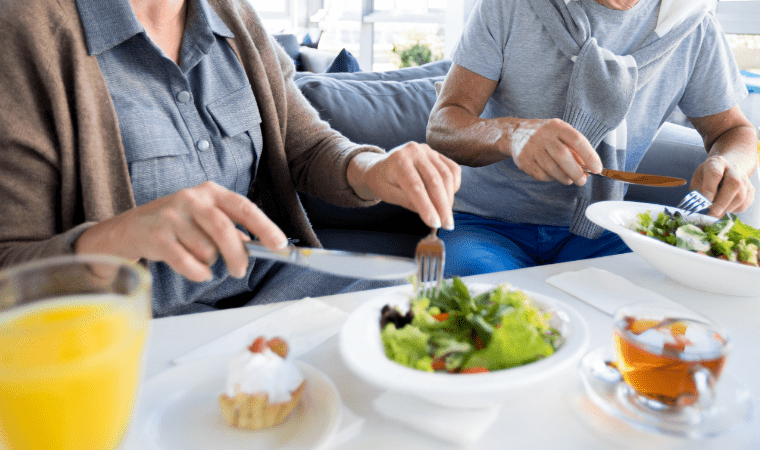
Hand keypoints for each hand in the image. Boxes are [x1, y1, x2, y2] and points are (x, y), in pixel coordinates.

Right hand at [76, 181, 287, 281]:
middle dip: (237, 255)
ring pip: (206, 249)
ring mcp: (172, 215)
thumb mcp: (205, 219)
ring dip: (210, 262)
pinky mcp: (156, 235)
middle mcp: (191, 198)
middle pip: (225, 229)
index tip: (279, 244)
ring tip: (201, 259)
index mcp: (210, 191)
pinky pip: (189, 263)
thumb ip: (232, 230)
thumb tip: (261, 246)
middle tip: (240, 270)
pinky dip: (198, 272)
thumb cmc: (177, 224)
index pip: (243, 207)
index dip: (264, 226)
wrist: (130, 228)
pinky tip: (196, 270)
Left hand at [347, 143, 460, 229]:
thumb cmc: (383, 182)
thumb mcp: (389, 195)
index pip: (416, 186)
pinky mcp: (437, 154)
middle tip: (447, 225)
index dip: (427, 206)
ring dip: (449, 198)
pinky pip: (453, 169)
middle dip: (443, 206)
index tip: (435, 224)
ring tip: (446, 216)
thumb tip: (432, 214)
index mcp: (398, 160)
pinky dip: (454, 185)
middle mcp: (414, 151)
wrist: (380, 166)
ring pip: (446, 175)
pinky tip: (448, 198)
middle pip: (434, 180)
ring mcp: (427, 150)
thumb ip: (409, 202)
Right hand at [502, 118, 601, 184]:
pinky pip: (541, 175)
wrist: (516, 133)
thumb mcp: (561, 135)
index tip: (598, 169)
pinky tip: (551, 173)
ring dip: (564, 177)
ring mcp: (531, 148)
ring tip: (569, 179)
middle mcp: (543, 135)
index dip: (589, 156)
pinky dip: (550, 178)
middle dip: (576, 172)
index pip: (577, 140)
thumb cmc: (546, 136)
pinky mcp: (523, 160)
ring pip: (551, 168)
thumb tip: (590, 169)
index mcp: (557, 126)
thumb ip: (575, 150)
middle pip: (563, 156)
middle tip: (582, 181)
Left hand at [690, 155, 754, 216]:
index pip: (715, 173)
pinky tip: (724, 208)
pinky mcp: (750, 191)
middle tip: (713, 212)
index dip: (710, 187)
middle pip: (733, 184)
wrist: (727, 170)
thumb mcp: (697, 179)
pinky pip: (744, 204)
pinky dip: (733, 210)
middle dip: (723, 201)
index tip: (706, 200)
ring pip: (740, 196)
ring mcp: (744, 180)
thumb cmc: (708, 177)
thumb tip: (701, 205)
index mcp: (716, 163)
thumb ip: (698, 191)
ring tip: (714, 212)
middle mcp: (733, 170)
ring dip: (726, 208)